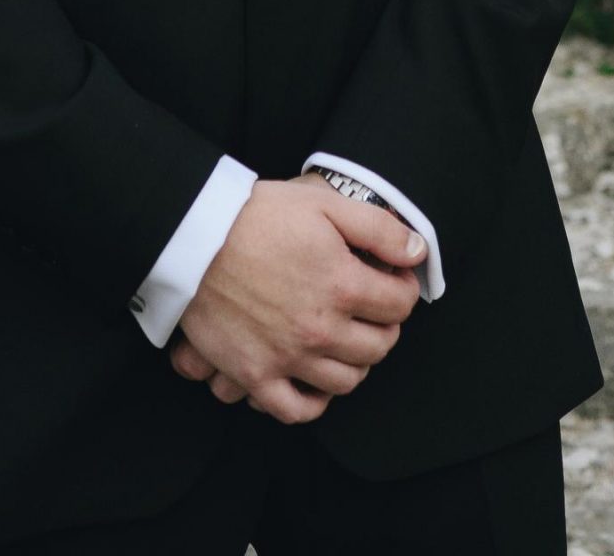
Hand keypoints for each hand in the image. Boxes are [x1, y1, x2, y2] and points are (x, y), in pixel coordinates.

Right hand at [167, 173, 424, 422]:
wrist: (195, 236)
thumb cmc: (258, 215)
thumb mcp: (325, 203)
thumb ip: (379, 229)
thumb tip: (418, 253)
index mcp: (342, 286)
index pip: (399, 305)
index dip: (403, 288)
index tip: (393, 279)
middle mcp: (321, 330)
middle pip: (378, 347)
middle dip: (386, 327)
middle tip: (374, 309)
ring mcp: (288, 358)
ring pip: (346, 381)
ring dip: (357, 362)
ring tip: (348, 339)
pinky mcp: (254, 375)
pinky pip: (296, 409)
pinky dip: (314, 401)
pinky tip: (316, 380)